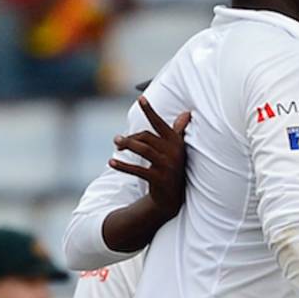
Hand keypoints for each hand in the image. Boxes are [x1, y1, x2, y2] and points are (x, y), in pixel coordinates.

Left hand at [108, 96, 190, 213]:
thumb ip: (178, 131)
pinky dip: (123, 165)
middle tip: (116, 140)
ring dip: (126, 145)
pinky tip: (112, 162)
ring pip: (142, 149)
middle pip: (147, 137)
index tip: (141, 99)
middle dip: (130, 137)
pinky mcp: (159, 179)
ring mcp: (167, 166)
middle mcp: (173, 152)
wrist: (172, 198)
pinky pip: (137, 169)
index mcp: (176, 143)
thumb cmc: (173, 169)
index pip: (160, 124)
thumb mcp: (177, 150)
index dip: (151, 111)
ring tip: (116, 145)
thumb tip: (186, 113)